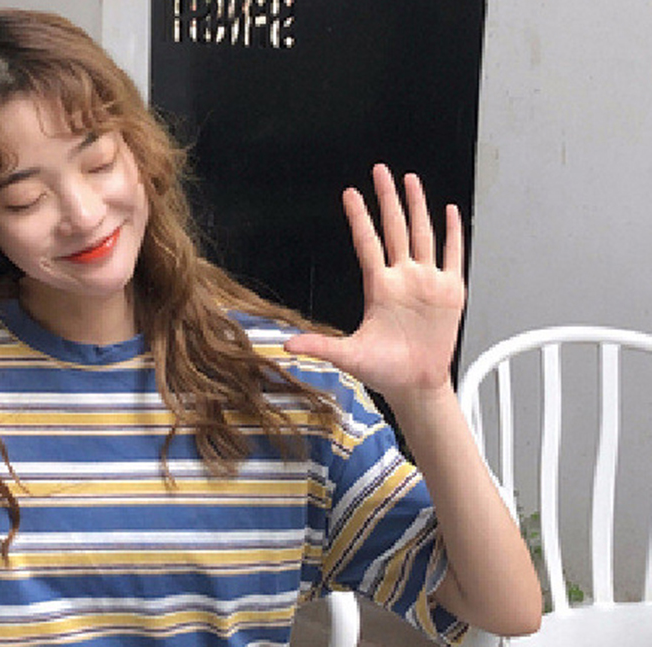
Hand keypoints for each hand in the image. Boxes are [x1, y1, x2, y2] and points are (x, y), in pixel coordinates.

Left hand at [284, 164, 465, 407]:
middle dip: (388, 199)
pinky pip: (453, 255)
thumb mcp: (348, 356)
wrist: (414, 384)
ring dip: (418, 207)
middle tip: (380, 170)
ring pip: (422, 234)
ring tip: (411, 180)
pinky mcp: (449, 291)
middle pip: (395, 229)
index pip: (367, 243)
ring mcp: (427, 282)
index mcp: (379, 288)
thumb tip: (285, 346)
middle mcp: (403, 278)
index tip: (350, 193)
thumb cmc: (383, 370)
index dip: (360, 218)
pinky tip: (450, 211)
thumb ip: (319, 346)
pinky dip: (453, 233)